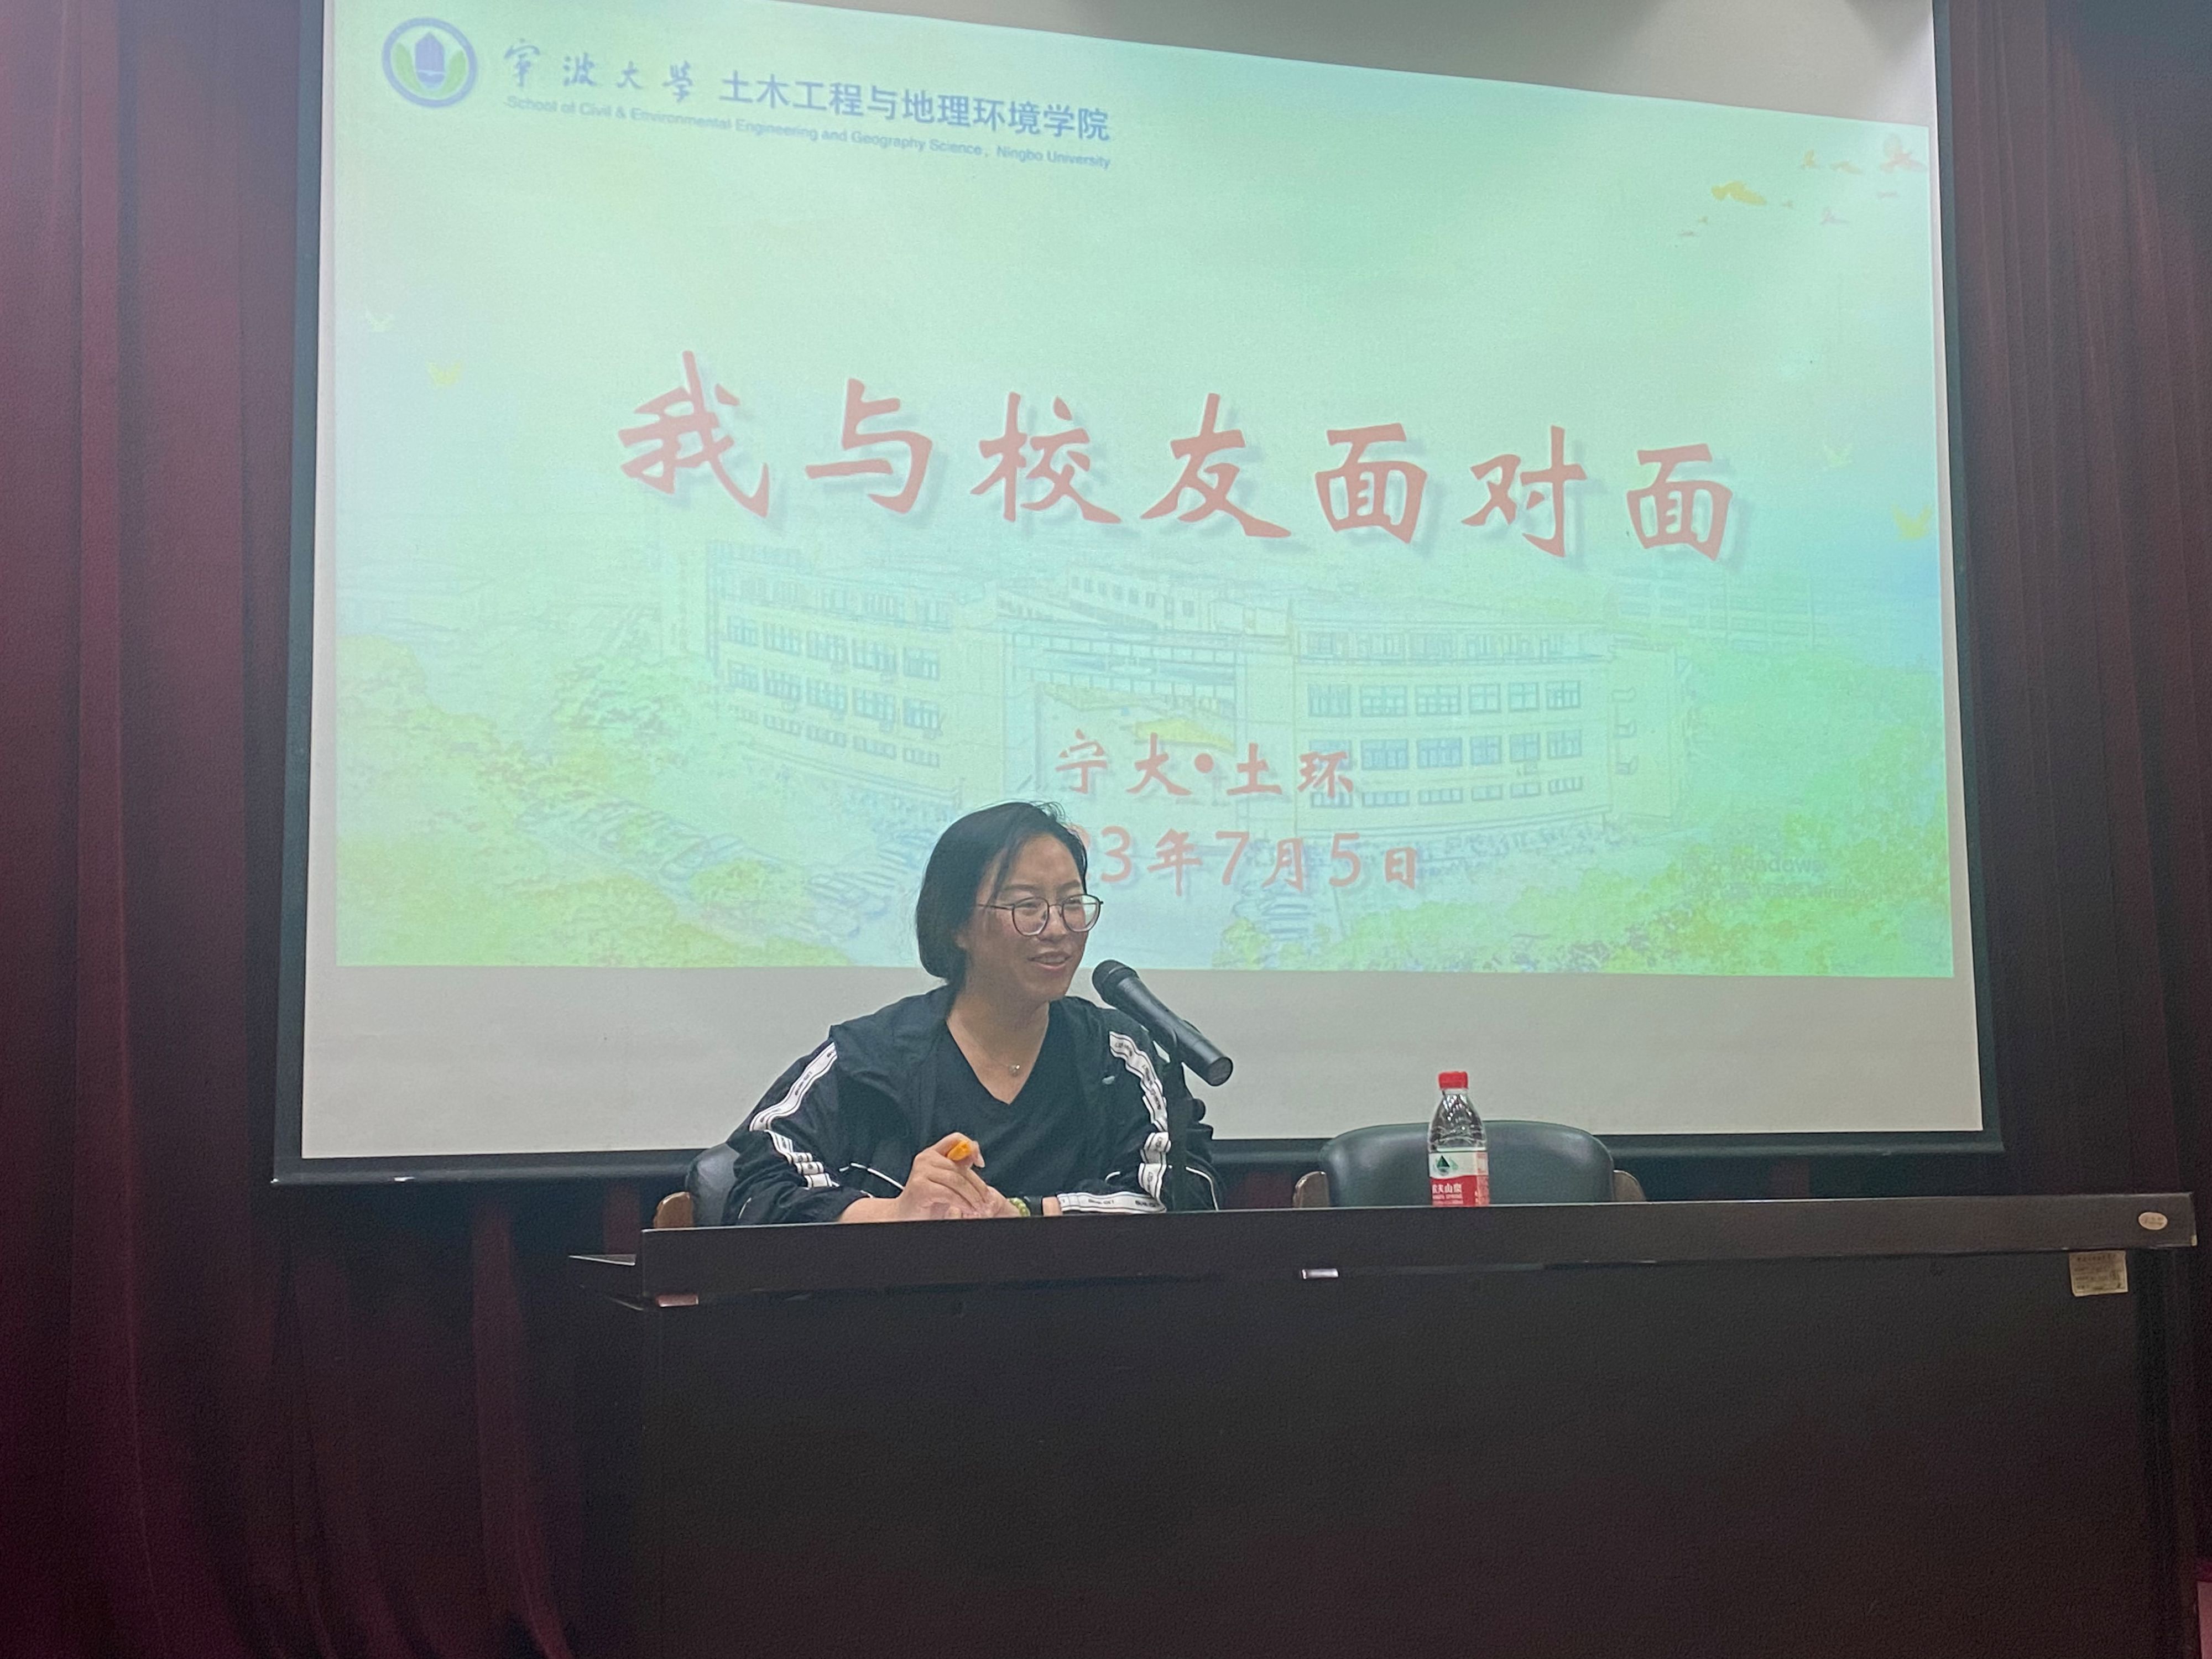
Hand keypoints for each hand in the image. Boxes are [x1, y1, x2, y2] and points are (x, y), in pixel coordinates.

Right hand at [842, 1135, 1003, 1221]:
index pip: (956, 1139)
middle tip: (987, 1199)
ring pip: (957, 1181)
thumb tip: (976, 1156)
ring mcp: (921, 1172)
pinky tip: (968, 1209)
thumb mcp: (946, 1181)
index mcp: (932, 1153)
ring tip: (979, 1208)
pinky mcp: (920, 1187)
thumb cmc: (927, 1200)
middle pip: (960, 1168)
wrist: (905, 1215)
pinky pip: (948, 1193)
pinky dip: (962, 1202)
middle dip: (977, 1185)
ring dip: (972, 1197)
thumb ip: (958, 1167)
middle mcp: (926, 1159)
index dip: (971, 1148)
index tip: (981, 1164)